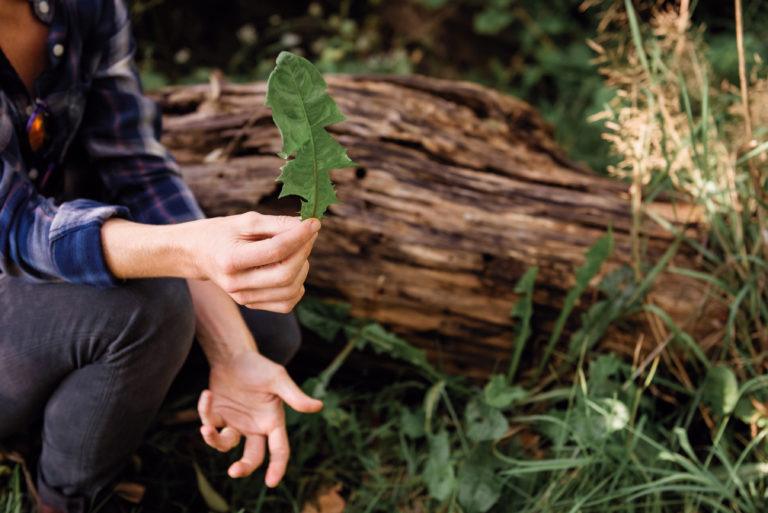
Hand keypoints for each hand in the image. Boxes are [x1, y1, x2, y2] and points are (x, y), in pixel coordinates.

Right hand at [190, 212, 319, 312]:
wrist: (199, 254)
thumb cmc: (224, 233)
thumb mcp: (246, 221)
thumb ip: (277, 224)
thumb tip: (308, 225)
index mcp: (230, 260)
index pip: (276, 251)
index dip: (300, 236)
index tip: (314, 222)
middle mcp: (236, 284)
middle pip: (285, 274)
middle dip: (304, 252)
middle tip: (309, 234)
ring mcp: (243, 298)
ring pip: (290, 290)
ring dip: (303, 267)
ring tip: (297, 249)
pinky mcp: (252, 305)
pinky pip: (286, 303)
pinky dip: (297, 286)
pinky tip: (292, 268)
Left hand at [197, 350, 322, 485]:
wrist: (233, 355)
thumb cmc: (259, 366)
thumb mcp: (278, 379)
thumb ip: (294, 396)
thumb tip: (318, 407)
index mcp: (273, 421)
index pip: (279, 449)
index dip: (277, 467)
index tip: (271, 482)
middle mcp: (255, 427)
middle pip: (252, 456)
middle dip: (244, 467)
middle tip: (234, 471)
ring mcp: (236, 423)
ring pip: (226, 445)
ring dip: (215, 439)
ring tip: (207, 429)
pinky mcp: (218, 417)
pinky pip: (210, 425)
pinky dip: (205, 412)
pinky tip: (207, 395)